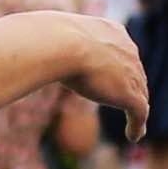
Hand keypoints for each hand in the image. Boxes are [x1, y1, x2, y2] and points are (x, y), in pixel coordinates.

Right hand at [48, 12, 147, 144]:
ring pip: (140, 94)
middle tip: (127, 104)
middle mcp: (128, 50)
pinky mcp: (130, 95)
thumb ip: (52, 43)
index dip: (121, 68)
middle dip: (132, 88)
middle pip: (136, 73)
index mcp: (113, 32)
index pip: (123, 52)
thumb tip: (27, 44)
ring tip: (135, 125)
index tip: (114, 79)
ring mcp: (132, 73)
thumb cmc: (49, 39)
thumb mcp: (53, 37)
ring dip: (137, 110)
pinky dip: (137, 125)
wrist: (60, 44)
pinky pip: (140, 113)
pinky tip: (133, 136)